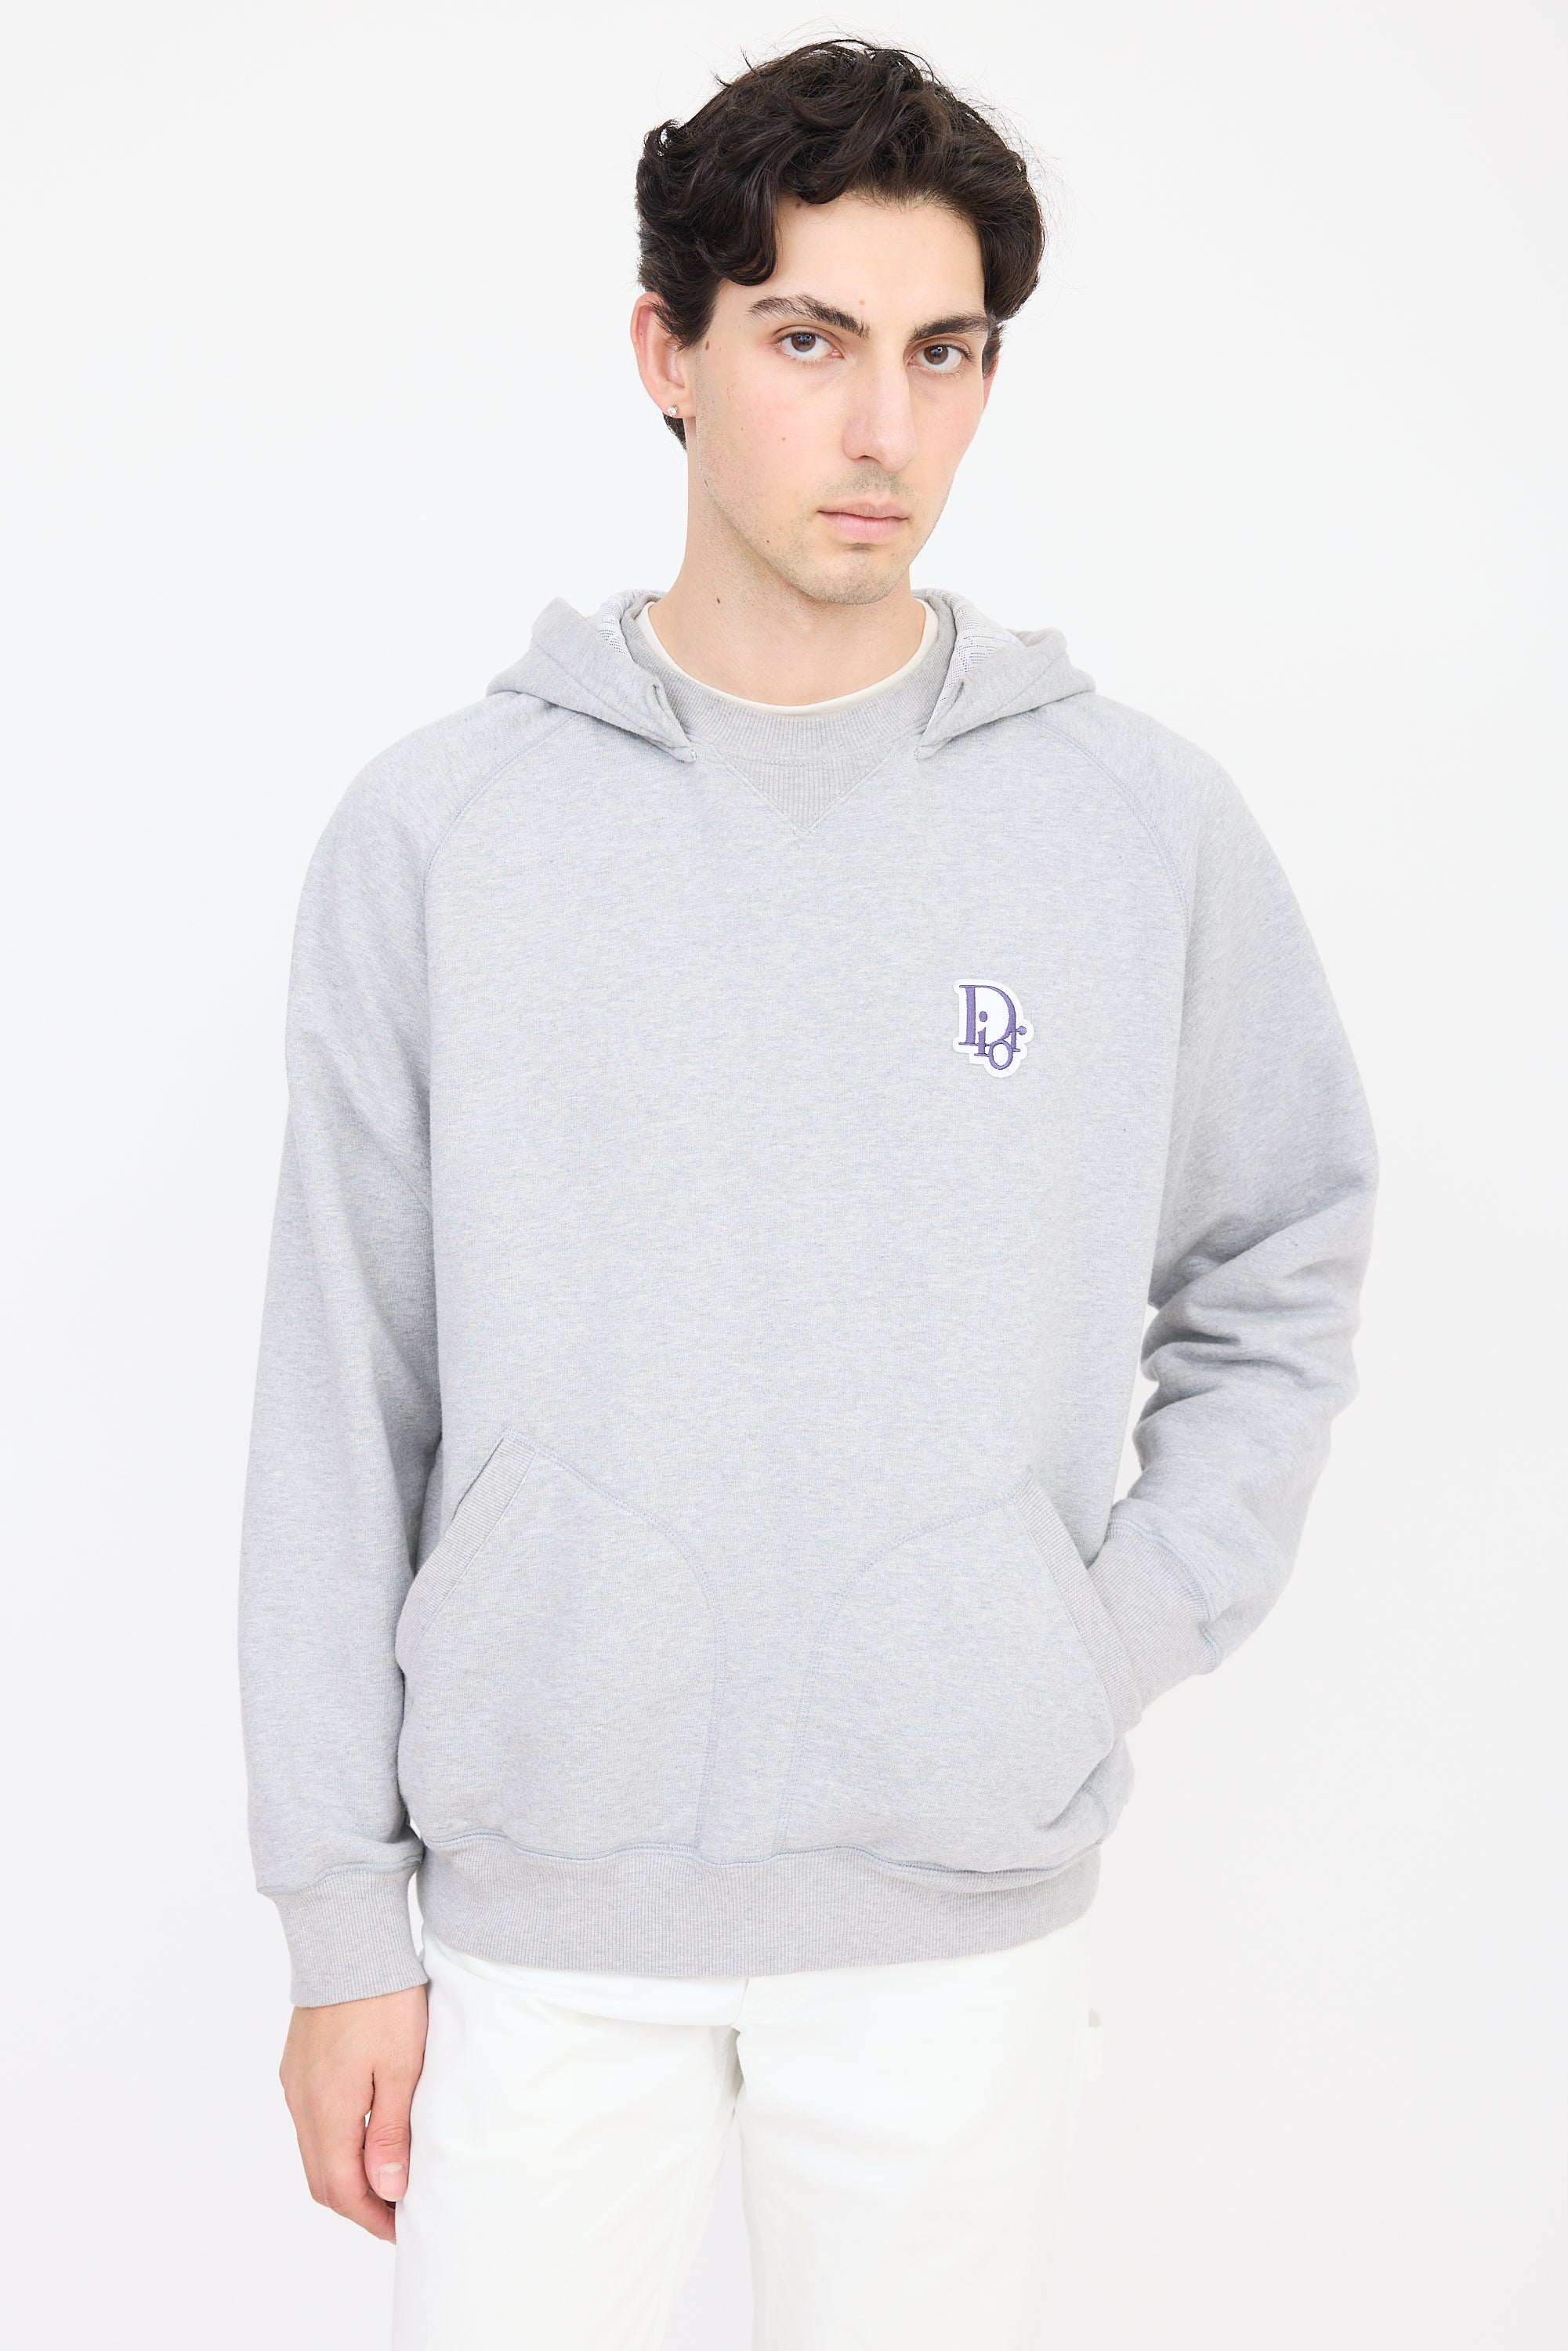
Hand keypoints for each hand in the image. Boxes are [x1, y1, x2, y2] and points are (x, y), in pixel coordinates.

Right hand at [279, 1983, 428, 2241]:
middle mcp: (301, 2103)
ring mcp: (294, 2082)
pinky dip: (333, 2143)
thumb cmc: (384, 2001)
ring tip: (386, 2176)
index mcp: (328, 2111)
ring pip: (313, 2151)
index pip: (343, 2190)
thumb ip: (391, 2134)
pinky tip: (363, 2134)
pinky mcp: (296, 2064)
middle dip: (357, 2203)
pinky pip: (309, 2122)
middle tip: (396, 2210)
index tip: (402, 2226)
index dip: (372, 2217)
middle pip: (321, 2179)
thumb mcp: (402, 2069)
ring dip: (344, 2174)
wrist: (350, 1939)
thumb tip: (386, 2192)